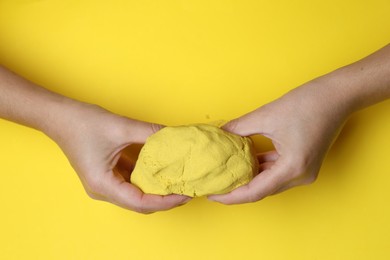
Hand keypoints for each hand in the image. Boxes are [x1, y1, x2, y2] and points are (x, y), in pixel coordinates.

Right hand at [47, 101, 190, 212]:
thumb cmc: (82, 123)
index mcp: (103, 185)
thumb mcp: (121, 127)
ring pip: (136, 195)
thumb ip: (150, 133)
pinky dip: (147, 180)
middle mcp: (102, 190)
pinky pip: (131, 183)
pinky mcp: (107, 175)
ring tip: (178, 182)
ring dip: (157, 190)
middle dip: (165, 199)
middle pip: (140, 204)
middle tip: (187, 190)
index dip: (166, 201)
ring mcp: (104, 184)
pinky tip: (163, 172)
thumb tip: (174, 137)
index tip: (185, 194)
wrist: (59, 116)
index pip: (141, 203)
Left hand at [208, 80, 350, 203]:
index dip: (231, 196)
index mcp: (292, 168)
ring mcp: (304, 171)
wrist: (337, 95)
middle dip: (237, 189)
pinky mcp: (303, 163)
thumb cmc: (307, 103)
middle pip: (262, 190)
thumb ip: (239, 128)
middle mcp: (300, 176)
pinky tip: (244, 161)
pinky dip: (261, 168)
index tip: (212, 194)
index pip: (255, 192)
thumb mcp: (266, 115)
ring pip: (269, 181)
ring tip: (225, 175)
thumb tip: (220, 134)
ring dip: (248, 178)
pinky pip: (277, 172)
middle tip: (215, 184)